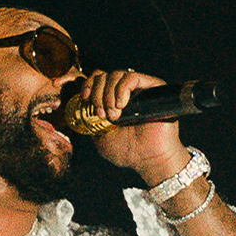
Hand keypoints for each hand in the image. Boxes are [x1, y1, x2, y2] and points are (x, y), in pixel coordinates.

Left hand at [76, 69, 191, 183]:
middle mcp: (128, 92)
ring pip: (117, 74)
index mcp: (114, 100)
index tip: (85, 98)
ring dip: (108, 94)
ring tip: (114, 116)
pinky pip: (132, 77)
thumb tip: (80, 103)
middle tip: (102, 114)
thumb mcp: (99, 137)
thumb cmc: (128, 152)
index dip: (89, 85)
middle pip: (105, 75)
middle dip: (98, 94)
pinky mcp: (155, 88)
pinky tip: (121, 105)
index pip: (99, 78)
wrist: (150, 160)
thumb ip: (89, 120)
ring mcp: (141, 89)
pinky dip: (122, 89)